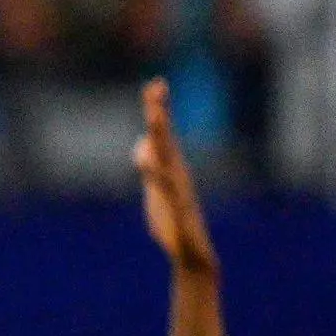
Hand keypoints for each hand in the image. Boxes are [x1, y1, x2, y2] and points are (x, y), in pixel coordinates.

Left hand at [132, 78, 215, 271]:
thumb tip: (143, 142)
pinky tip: (151, 164)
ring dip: (161, 137)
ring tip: (155, 116)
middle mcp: (177, 173)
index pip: (162, 133)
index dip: (158, 109)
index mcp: (171, 167)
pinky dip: (159, 177)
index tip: (155, 84)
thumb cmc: (173, 220)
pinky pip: (167, 190)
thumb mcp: (155, 187)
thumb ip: (149, 163)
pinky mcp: (178, 209)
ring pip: (168, 158)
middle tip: (155, 87)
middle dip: (159, 112)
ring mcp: (179, 189)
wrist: (192, 252)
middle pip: (165, 137)